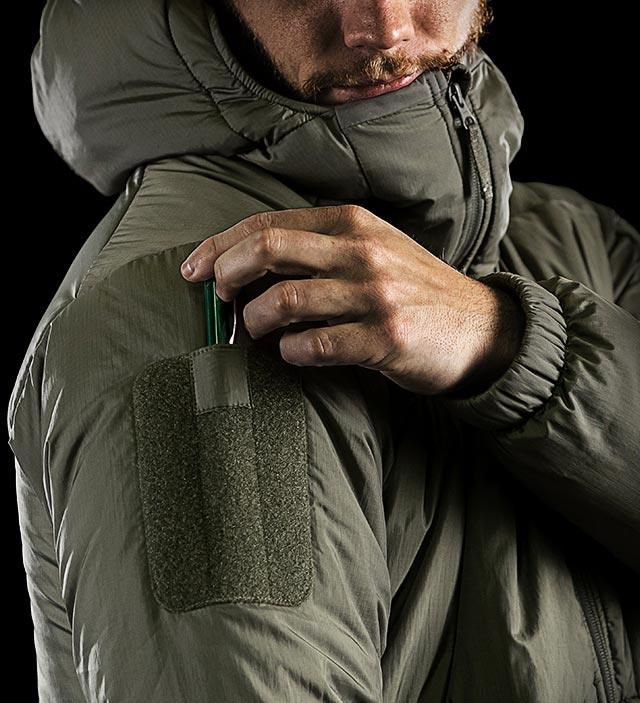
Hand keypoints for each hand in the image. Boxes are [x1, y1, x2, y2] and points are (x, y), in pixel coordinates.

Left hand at [180, 205, 524, 395]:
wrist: (478, 327)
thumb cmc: (414, 289)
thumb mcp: (373, 249)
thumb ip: (319, 250)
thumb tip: (249, 268)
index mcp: (351, 223)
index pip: (267, 224)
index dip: (220, 246)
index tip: (194, 270)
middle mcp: (361, 251)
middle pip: (268, 251)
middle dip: (226, 275)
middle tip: (218, 300)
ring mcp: (374, 294)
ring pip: (285, 301)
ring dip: (257, 321)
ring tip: (256, 332)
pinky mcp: (384, 337)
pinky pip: (315, 345)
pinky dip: (291, 352)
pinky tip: (293, 353)